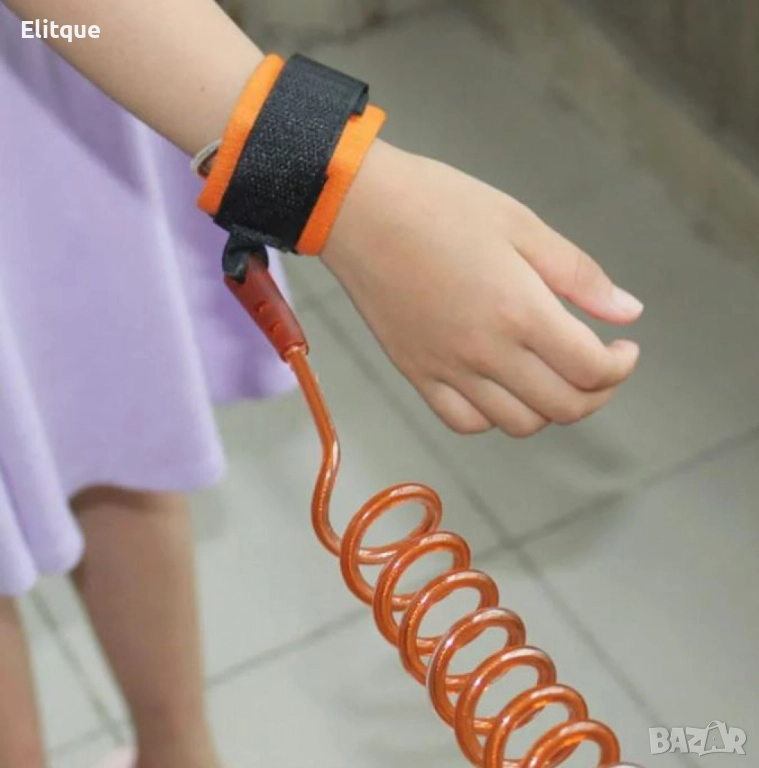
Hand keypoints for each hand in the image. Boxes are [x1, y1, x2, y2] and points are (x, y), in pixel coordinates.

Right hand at [322, 141, 642, 436]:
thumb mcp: (521, 224)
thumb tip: (628, 312)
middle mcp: (486, 352)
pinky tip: (500, 387)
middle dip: (595, 393)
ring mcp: (448, 369)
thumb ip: (579, 275)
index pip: (590, 369)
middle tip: (598, 367)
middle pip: (562, 407)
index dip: (620, 367)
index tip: (623, 349)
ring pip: (517, 424)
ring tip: (550, 376)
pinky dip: (494, 417)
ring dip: (549, 408)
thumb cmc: (440, 205)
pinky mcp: (416, 373)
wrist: (360, 210)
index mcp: (520, 311)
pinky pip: (464, 422)